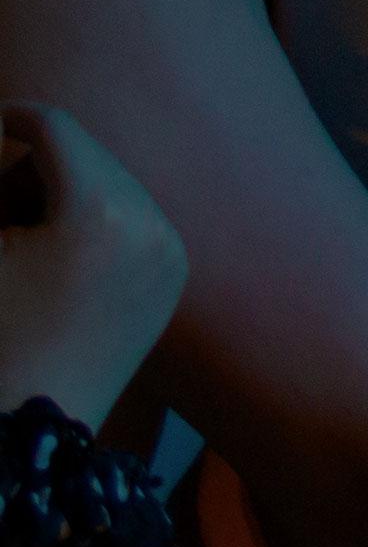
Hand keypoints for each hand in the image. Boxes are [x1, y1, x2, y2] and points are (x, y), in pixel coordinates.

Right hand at [0, 102, 187, 419]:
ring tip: (29, 249)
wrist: (31, 429)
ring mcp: (171, 252)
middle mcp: (152, 224)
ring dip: (64, 196)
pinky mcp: (172, 278)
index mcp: (100, 211)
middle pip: (87, 155)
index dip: (17, 117)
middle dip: (36, 172)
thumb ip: (2, 186)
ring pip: (111, 185)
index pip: (56, 128)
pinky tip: (61, 267)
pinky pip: (133, 221)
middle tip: (6, 222)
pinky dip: (94, 224)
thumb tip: (14, 134)